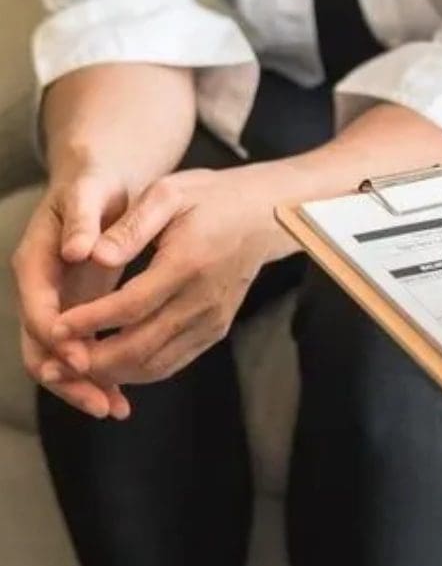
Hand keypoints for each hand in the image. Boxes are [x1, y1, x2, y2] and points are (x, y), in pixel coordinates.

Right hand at [11, 170, 132, 417]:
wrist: (101, 183)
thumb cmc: (95, 185)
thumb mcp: (88, 193)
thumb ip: (81, 220)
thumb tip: (76, 250)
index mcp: (36, 262)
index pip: (37, 309)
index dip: (57, 336)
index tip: (81, 358)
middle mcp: (40, 289)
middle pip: (40, 345)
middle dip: (68, 377)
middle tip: (101, 403)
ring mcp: (58, 303)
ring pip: (60, 355)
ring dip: (84, 384)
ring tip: (115, 408)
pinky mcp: (78, 310)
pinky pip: (81, 349)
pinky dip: (98, 371)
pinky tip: (122, 395)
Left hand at [52, 165, 298, 384]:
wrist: (263, 216)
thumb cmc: (210, 198)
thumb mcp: (168, 192)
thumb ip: (130, 226)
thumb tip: (93, 255)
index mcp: (189, 264)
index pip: (132, 306)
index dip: (91, 321)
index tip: (56, 327)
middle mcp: (204, 300)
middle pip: (142, 347)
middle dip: (93, 362)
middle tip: (54, 364)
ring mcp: (213, 320)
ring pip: (156, 364)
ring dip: (113, 373)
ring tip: (73, 369)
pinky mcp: (216, 330)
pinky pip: (173, 362)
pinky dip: (138, 371)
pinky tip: (110, 364)